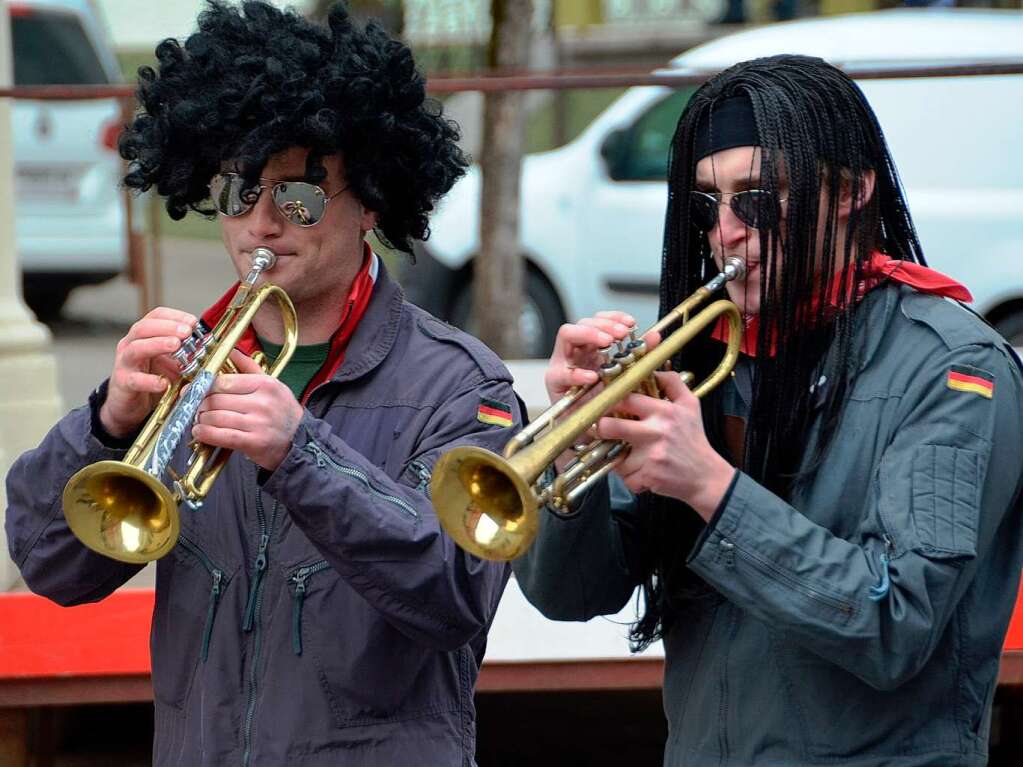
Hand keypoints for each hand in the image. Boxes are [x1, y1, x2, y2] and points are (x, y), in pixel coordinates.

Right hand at [100, 307, 198, 437]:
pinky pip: (134, 380)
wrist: (131, 405)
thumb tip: (209, 345)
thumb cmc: (152, 378)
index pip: (155, 316)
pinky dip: (149, 381)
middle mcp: (131, 345)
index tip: (193, 322)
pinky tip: (163, 383)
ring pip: (136, 348)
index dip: (174, 316)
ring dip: (157, 344)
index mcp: (144, 336)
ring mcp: (125, 364)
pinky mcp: (123, 383)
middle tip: (187, 332)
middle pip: (143, 328)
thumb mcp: (172, 361)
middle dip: (167, 327)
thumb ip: (186, 352)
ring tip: (176, 345)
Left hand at [192, 349, 303, 471]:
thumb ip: (248, 367)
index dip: (203, 386)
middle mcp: (262, 402)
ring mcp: (258, 423)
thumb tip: (230, 350)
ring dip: (201, 420)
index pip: (223, 381)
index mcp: (264, 384)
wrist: (300, 439)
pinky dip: (205, 434)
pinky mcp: (254, 442)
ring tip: (200, 420)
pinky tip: (200, 432)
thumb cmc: (282, 411)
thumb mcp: (272, 384)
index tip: (194, 389)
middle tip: (196, 407)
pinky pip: (220, 436)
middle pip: (215, 400)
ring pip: (215, 417)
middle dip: (200, 404)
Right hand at [545, 311, 647, 403]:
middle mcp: (575, 351)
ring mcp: (562, 363)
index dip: (614, 317)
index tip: (631, 323)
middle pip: (582, 323)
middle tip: (622, 333)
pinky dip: (577, 373)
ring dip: (589, 334)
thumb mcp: (624, 376)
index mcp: (591, 347)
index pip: (598, 320)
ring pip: (566, 334)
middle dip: (604, 324)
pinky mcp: (554, 382)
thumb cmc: (604, 401)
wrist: (590, 429)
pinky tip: (593, 376)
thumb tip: (656, 336)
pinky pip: (561, 373)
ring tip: (607, 343)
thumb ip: (639, 355)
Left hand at [596, 370, 735, 520]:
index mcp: (664, 411)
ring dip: (618, 458)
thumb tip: (653, 370)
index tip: (606, 406)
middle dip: (601, 429)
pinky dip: (629, 477)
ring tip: (628, 456)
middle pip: (610, 426)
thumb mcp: (690, 404)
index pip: (625, 399)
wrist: (706, 475)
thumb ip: (672, 383)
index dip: (609, 402)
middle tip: (603, 430)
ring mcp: (651, 456)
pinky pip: (626, 477)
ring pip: (615, 456)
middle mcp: (656, 432)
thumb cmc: (693, 437)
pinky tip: (639, 472)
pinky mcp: (649, 477)